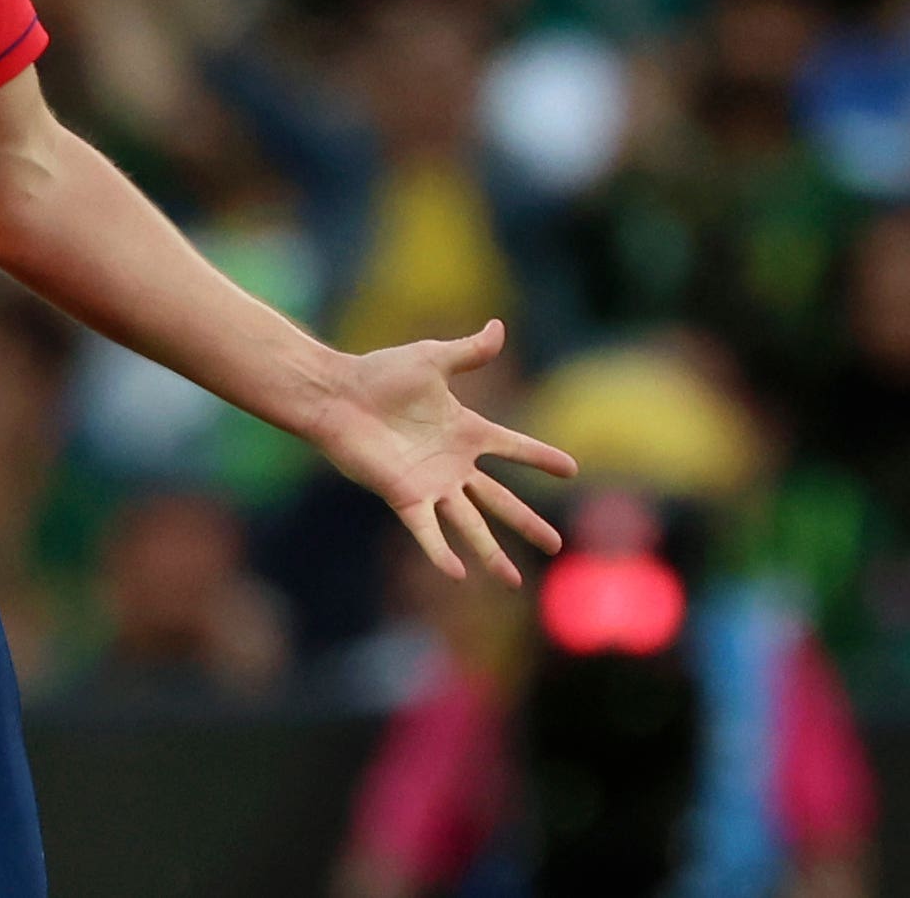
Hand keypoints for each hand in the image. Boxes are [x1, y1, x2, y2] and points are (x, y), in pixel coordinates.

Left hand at [311, 321, 577, 586]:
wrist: (338, 395)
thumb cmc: (380, 375)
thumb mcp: (432, 360)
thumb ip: (469, 352)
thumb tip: (499, 327)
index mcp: (465, 431)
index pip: (513, 447)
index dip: (540, 458)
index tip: (571, 469)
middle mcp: (452, 464)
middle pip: (499, 500)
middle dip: (527, 522)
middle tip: (556, 545)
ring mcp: (430, 483)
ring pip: (470, 524)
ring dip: (491, 552)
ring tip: (514, 582)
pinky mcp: (404, 496)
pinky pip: (427, 530)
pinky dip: (440, 551)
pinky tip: (458, 574)